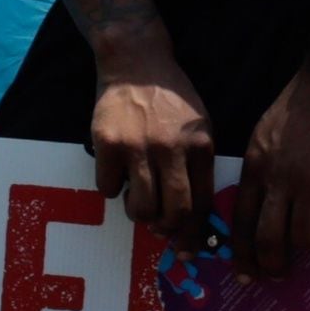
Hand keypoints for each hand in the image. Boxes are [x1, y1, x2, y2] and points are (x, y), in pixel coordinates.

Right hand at [89, 60, 215, 233]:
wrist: (137, 62)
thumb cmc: (171, 99)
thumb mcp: (199, 127)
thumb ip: (198, 166)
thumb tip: (193, 217)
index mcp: (200, 146)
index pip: (201, 204)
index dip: (194, 234)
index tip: (187, 248)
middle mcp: (172, 148)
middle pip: (173, 213)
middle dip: (166, 230)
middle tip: (159, 228)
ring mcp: (138, 146)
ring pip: (140, 208)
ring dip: (138, 213)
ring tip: (137, 199)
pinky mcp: (108, 144)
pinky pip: (108, 189)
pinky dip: (112, 187)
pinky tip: (117, 170)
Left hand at [234, 67, 309, 277]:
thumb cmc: (295, 107)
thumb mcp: (261, 137)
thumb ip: (257, 173)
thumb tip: (257, 211)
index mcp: (255, 168)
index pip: (241, 224)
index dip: (242, 255)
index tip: (245, 275)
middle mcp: (280, 180)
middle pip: (269, 240)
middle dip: (272, 266)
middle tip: (277, 276)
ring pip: (304, 237)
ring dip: (306, 244)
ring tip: (309, 238)